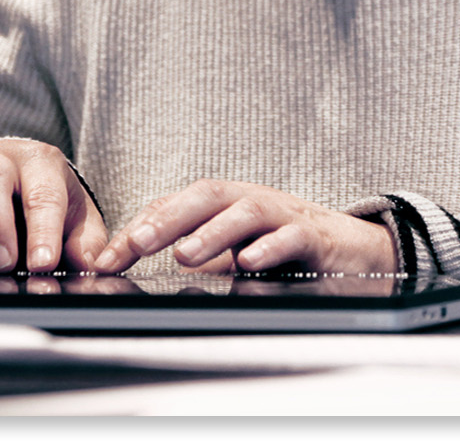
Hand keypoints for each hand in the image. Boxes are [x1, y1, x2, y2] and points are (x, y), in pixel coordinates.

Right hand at [0, 139, 107, 272]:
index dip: (43, 230)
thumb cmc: (49, 203)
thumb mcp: (77, 219)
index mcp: (41, 162)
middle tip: (3, 265)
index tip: (43, 263)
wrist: (16, 181)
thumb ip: (85, 243)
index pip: (43, 193)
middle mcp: (0, 158)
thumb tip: (90, 265)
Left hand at [91, 179, 396, 273]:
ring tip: (185, 256)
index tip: (108, 258)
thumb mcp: (231, 247)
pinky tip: (248, 263)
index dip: (140, 227)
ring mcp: (284, 216)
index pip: (176, 205)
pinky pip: (292, 237)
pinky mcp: (315, 238)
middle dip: (168, 219)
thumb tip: (133, 263)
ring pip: (247, 212)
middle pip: (207, 196)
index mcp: (226, 203)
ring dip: (213, 233)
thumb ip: (191, 248)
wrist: (351, 249)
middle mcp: (251, 201)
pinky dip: (270, 248)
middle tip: (137, 245)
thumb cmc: (283, 246)